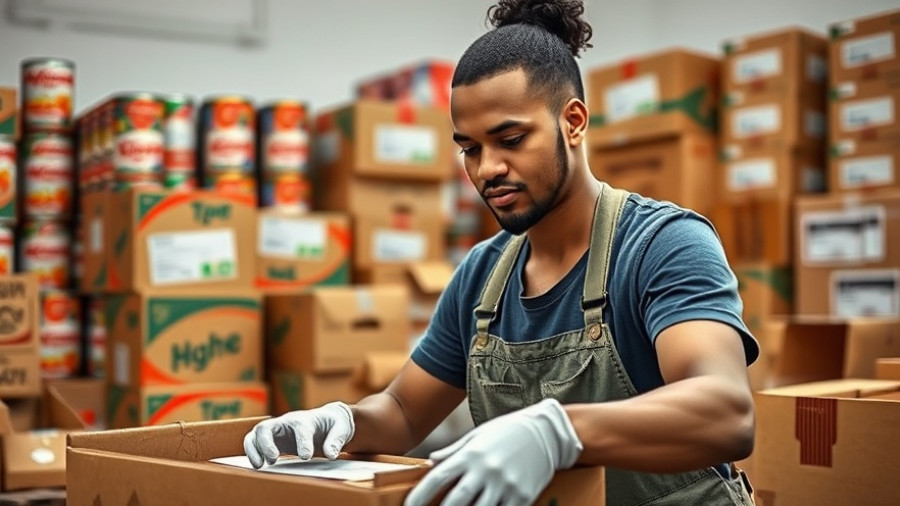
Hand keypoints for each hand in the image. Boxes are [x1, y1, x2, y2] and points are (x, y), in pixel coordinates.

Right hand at [243, 402, 354, 468]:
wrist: (327, 419)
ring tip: (259, 465)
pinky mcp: (273, 439)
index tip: (306, 457)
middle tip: (273, 459)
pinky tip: (258, 465)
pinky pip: (255, 442)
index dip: (302, 442)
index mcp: (305, 419)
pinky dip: (252, 452)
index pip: (299, 428)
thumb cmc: (334, 424)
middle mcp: (287, 422)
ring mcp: (278, 430)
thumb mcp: (342, 429)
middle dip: (266, 444)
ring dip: (253, 449)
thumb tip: (330, 454)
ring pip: (256, 434)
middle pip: (267, 427)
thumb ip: (336, 440)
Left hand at [404, 398, 581, 505]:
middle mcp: (486, 470)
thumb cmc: (507, 432)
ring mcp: (506, 485)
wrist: (546, 431)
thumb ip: (453, 451)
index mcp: (471, 454)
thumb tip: (431, 461)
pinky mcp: (523, 496)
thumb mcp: (477, 436)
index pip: (437, 478)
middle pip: (455, 501)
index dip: (419, 496)